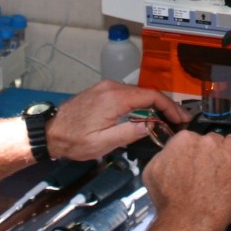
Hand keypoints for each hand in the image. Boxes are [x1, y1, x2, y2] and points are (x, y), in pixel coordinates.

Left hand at [46, 80, 190, 161]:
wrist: (50, 132)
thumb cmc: (73, 140)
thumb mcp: (103, 143)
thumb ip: (129, 133)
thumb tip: (150, 126)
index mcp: (114, 98)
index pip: (151, 95)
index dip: (170, 106)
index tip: (180, 118)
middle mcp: (111, 87)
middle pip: (147, 92)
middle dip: (165, 106)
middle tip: (179, 122)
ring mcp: (106, 88)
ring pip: (138, 93)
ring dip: (154, 105)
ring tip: (167, 120)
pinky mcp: (102, 92)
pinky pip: (128, 95)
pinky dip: (141, 103)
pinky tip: (148, 115)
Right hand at [142, 130, 230, 230]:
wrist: (188, 220)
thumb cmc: (169, 199)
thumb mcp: (153, 171)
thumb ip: (164, 155)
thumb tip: (170, 154)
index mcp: (184, 139)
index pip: (191, 137)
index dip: (192, 150)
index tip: (192, 159)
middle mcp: (207, 142)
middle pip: (212, 139)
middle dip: (210, 150)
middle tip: (207, 166)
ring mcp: (226, 154)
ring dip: (228, 149)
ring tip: (225, 161)